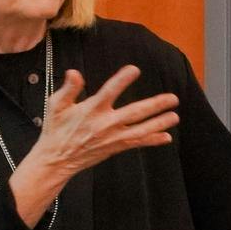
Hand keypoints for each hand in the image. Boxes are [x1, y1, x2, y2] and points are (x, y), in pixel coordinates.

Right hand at [9, 65, 178, 226]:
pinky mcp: (115, 147)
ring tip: (175, 116)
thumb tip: (74, 72)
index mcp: (91, 110)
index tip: (134, 69)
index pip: (109, 91)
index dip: (122, 80)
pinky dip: (152, 140)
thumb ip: (68, 88)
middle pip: (135, 113)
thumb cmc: (56, 129)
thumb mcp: (55, 105)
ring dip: (159, 123)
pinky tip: (166, 137)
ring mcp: (112, 137)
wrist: (56, 160)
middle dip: (155, 105)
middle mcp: (105, 124)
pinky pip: (137, 143)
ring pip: (141, 130)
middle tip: (173, 98)